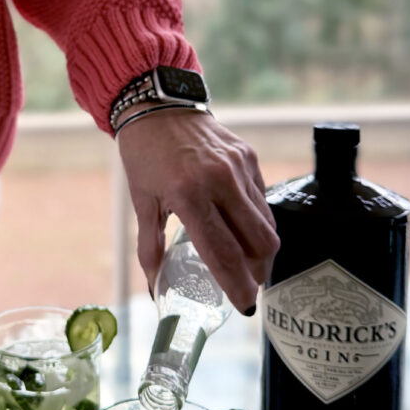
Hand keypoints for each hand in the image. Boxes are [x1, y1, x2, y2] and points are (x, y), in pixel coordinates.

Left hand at [117, 108, 278, 312]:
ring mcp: (238, 167)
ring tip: (249, 263)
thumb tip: (155, 286)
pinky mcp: (249, 156)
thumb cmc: (144, 155)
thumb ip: (150, 246)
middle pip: (258, 243)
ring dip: (261, 250)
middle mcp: (219, 181)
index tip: (243, 305)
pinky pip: (262, 199)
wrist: (157, 105)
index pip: (222, 252)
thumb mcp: (142, 201)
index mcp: (188, 196)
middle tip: (248, 285)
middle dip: (258, 272)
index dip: (236, 284)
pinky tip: (245, 229)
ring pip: (267, 223)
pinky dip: (258, 221)